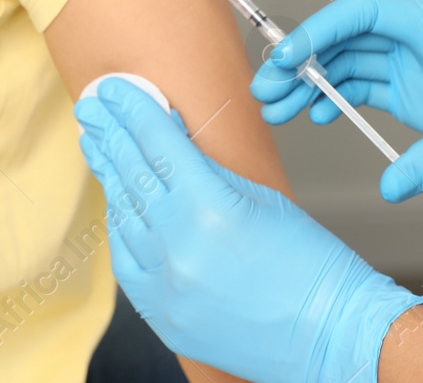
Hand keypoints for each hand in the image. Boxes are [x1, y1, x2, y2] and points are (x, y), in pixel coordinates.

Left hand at [74, 78, 422, 382]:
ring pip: (123, 216)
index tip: (115, 89)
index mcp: (211, 209)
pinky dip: (121, 225)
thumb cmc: (314, 266)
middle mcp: (180, 248)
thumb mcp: (265, 198)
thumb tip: (175, 145)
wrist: (330, 333)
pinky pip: (127, 260)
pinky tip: (117, 201)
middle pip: (133, 175)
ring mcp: (167, 286)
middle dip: (110, 134)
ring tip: (97, 143)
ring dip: (110, 175)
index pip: (159, 144)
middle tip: (92, 106)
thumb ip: (211, 172)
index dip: (134, 110)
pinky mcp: (163, 315)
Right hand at [252, 0, 422, 202]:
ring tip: (283, 110)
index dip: (320, 29)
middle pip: (351, 36)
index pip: (365, 11)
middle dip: (306, 59)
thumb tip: (391, 186)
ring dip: (319, 83)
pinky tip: (324, 117)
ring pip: (358, 64)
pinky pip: (376, 90)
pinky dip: (346, 100)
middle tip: (267, 90)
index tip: (286, 58)